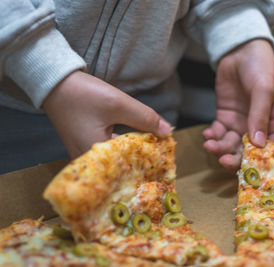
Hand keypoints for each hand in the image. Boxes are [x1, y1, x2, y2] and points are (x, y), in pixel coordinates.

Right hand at [42, 71, 170, 157]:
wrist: (55, 83)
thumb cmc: (83, 94)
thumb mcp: (118, 104)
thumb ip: (144, 118)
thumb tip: (167, 131)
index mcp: (95, 157)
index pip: (129, 167)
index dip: (149, 161)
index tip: (166, 157)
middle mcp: (87, 162)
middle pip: (122, 167)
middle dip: (142, 159)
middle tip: (162, 155)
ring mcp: (83, 155)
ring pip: (115, 160)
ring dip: (133, 152)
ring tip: (153, 148)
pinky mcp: (83, 147)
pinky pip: (107, 154)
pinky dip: (122, 148)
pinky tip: (135, 142)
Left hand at [203, 39, 273, 170]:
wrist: (240, 49)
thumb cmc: (260, 67)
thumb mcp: (263, 89)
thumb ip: (260, 116)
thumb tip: (258, 145)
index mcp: (273, 122)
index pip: (268, 149)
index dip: (257, 160)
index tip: (244, 167)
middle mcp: (257, 126)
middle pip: (246, 150)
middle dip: (234, 157)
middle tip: (222, 159)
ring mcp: (240, 122)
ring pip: (230, 144)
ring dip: (219, 147)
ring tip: (209, 144)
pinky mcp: (225, 116)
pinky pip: (218, 133)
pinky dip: (212, 136)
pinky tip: (207, 135)